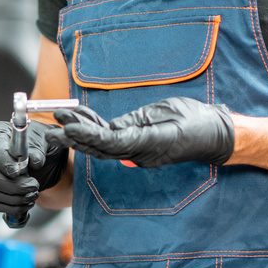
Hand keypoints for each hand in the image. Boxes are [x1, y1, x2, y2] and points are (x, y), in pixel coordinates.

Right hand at [0, 120, 68, 219]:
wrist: (37, 154)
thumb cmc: (36, 142)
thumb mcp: (42, 140)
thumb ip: (38, 149)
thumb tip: (35, 161)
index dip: (5, 163)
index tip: (18, 172)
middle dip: (13, 186)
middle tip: (33, 186)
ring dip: (15, 199)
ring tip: (33, 194)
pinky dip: (12, 208)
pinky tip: (27, 203)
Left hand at [49, 97, 234, 167]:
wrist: (215, 134)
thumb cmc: (197, 122)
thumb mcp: (169, 114)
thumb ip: (139, 123)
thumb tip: (112, 129)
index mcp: (148, 145)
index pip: (111, 142)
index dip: (88, 135)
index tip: (69, 128)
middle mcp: (139, 153)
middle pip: (99, 147)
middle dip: (74, 137)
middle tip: (51, 127)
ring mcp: (137, 152)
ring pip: (102, 145)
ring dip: (79, 134)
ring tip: (57, 123)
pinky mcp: (136, 145)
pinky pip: (110, 140)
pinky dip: (93, 130)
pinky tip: (78, 121)